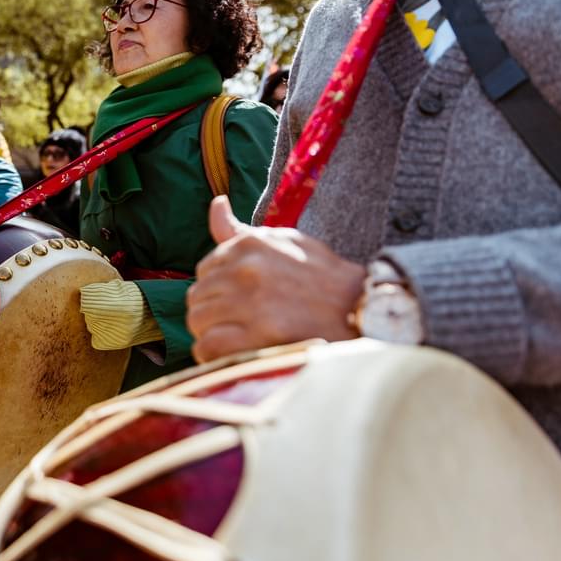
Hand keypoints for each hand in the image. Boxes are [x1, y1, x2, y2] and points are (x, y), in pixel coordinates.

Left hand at [185, 197, 365, 362]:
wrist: (363, 310)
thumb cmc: (324, 277)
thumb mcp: (286, 242)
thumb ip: (242, 231)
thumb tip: (216, 204)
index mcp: (249, 244)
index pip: (205, 269)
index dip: (218, 289)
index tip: (238, 300)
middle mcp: (246, 269)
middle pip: (197, 296)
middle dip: (211, 312)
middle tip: (237, 324)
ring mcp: (251, 302)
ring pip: (197, 321)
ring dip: (210, 334)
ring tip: (236, 339)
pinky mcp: (258, 335)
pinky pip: (208, 347)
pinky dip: (213, 355)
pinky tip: (233, 354)